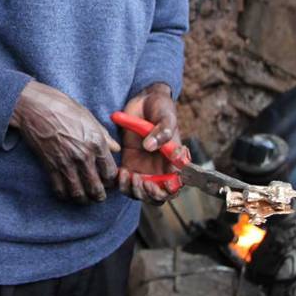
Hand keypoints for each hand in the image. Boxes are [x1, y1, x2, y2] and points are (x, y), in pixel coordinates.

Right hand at [11, 81, 120, 203]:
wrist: (36, 107)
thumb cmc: (64, 108)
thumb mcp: (89, 118)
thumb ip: (104, 136)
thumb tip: (115, 148)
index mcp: (97, 143)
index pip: (111, 173)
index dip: (111, 181)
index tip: (108, 181)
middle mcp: (84, 156)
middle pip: (97, 188)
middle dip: (99, 196)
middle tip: (98, 195)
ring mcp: (66, 163)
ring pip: (78, 193)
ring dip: (83, 199)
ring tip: (84, 198)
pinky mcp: (50, 166)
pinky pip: (59, 189)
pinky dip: (64, 195)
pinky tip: (67, 192)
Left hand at [117, 83, 183, 204]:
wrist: (143, 100)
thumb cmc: (160, 107)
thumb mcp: (165, 116)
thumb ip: (162, 131)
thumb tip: (151, 146)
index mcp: (174, 161)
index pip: (175, 186)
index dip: (167, 191)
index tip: (156, 183)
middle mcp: (160, 168)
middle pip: (157, 196)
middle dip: (149, 195)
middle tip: (141, 182)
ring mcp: (144, 168)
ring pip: (140, 193)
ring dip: (134, 191)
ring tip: (128, 176)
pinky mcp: (129, 164)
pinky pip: (125, 183)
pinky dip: (122, 183)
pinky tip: (120, 172)